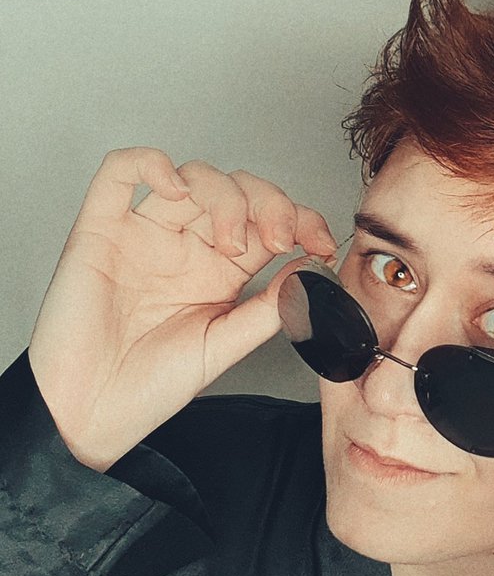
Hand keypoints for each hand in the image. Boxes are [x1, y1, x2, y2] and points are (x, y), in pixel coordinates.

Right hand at [28, 147, 336, 471]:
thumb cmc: (150, 386)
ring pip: (192, 177)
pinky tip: (175, 188)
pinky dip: (150, 164)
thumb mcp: (226, 346)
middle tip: (279, 239)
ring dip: (224, 195)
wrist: (93, 411)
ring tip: (230, 242)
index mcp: (220, 272)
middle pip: (237, 191)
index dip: (300, 220)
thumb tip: (310, 270)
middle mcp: (186, 246)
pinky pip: (119, 173)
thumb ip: (269, 307)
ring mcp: (145, 233)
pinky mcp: (100, 229)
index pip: (268, 223)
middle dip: (269, 203)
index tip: (319, 243)